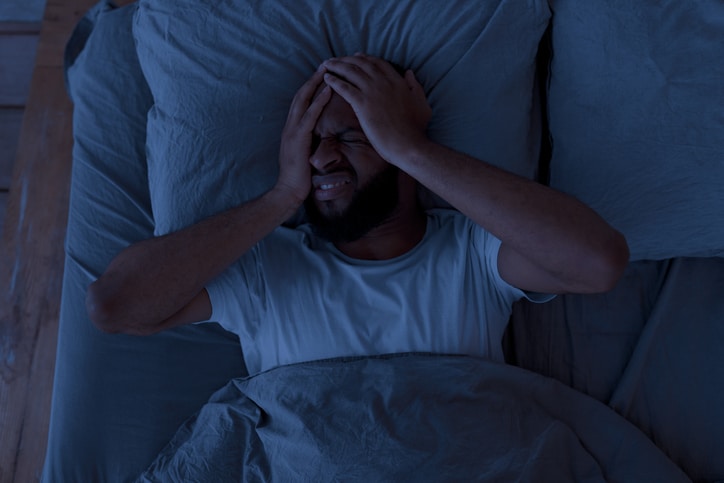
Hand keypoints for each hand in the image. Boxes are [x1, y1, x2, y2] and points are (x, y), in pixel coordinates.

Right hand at [275, 69, 331, 203]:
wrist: (288, 191)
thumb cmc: (299, 176)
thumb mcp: (305, 154)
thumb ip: (309, 141)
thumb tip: (320, 135)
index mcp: (292, 128)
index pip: (301, 101)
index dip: (311, 86)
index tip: (323, 74)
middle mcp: (290, 125)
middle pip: (301, 95)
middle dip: (314, 78)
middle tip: (326, 64)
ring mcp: (292, 130)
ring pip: (304, 100)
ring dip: (316, 83)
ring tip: (328, 70)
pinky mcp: (298, 138)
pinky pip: (310, 115)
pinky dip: (319, 101)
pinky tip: (329, 90)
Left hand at [321, 53, 431, 164]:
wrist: (407, 144)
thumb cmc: (416, 129)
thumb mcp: (422, 103)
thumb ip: (415, 86)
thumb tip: (409, 73)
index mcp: (398, 81)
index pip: (378, 63)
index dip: (365, 58)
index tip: (355, 57)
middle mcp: (383, 82)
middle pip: (361, 63)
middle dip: (346, 59)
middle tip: (335, 60)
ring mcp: (372, 91)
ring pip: (350, 71)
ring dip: (336, 66)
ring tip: (325, 65)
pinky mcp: (362, 104)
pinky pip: (344, 87)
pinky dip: (334, 81)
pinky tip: (326, 78)